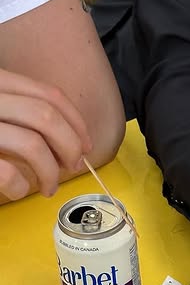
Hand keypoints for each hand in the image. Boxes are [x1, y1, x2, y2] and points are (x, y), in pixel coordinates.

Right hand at [0, 68, 91, 199]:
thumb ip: (19, 111)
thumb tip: (70, 138)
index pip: (48, 94)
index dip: (76, 122)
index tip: (86, 145)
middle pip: (46, 118)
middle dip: (69, 147)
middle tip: (72, 166)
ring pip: (32, 146)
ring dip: (50, 173)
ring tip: (48, 187)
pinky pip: (8, 173)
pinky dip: (20, 186)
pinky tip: (18, 190)